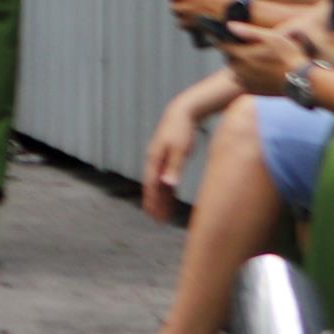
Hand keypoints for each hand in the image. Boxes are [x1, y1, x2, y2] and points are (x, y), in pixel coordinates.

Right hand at [142, 99, 200, 220]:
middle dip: (155, 204)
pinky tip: (171, 199)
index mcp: (154, 159)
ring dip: (161, 199)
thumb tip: (168, 185)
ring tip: (164, 214)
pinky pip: (165, 178)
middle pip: (153, 187)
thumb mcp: (179, 150)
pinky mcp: (167, 159)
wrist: (182, 112)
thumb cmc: (181, 130)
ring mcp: (160, 160)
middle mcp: (154, 161)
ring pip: (159, 184)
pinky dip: (167, 190)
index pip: (151, 184)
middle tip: (158, 221)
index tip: (154, 215)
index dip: (152, 201)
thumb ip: (173, 168)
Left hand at [218, 20, 311, 97]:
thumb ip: (248, 31)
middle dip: (231, 52)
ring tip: (248, 58)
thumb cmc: (288, 56)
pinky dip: (244, 76)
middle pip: (229, 59)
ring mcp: (246, 83)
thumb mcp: (271, 37)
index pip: (223, 46)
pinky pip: (242, 82)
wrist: (302, 80)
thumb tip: (229, 26)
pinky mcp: (253, 92)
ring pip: (234, 71)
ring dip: (237, 65)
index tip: (216, 35)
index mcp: (242, 56)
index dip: (219, 39)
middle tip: (239, 46)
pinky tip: (255, 71)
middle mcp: (240, 71)